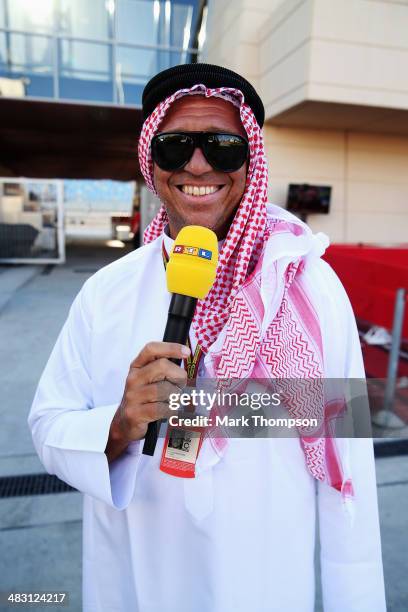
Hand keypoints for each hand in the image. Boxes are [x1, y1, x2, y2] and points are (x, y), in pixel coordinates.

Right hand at [105, 342, 188, 461]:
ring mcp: (133, 396)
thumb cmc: (144, 399)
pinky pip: (163, 408)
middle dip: (178, 376)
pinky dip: (171, 410)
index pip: (152, 349)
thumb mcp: (149, 380)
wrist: (125, 424)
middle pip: (162, 366)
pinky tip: (167, 412)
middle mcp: (133, 378)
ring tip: (171, 402)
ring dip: (175, 397)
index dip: (170, 348)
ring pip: (165, 390)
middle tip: (180, 386)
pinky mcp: (135, 413)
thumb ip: (164, 368)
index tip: (186, 352)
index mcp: (137, 366)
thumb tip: (186, 358)